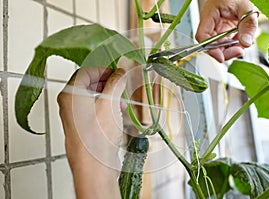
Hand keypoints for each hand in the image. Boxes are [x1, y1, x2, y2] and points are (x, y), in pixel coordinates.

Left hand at [57, 66, 125, 198]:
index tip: (116, 73)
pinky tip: (117, 114)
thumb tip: (119, 73)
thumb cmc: (96, 139)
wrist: (94, 167)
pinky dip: (106, 109)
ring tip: (121, 103)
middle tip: (120, 86)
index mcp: (70, 95)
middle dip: (107, 84)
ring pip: (92, 98)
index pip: (85, 72)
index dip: (103, 70)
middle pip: (88, 85)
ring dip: (108, 97)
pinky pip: (94, 111)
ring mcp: (75, 117)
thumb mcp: (110, 104)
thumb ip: (116, 84)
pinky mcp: (83, 128)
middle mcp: (69, 105)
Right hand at [195, 0, 257, 61]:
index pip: (203, 36)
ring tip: (245, 42)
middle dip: (225, 51)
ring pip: (220, 46)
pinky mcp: (224, 30)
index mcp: (210, 14)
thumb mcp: (246, 7)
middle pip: (211, 45)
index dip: (210, 49)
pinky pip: (227, 42)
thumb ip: (247, 25)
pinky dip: (236, 44)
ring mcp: (218, 27)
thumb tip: (245, 43)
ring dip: (232, 48)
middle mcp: (211, 23)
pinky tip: (244, 39)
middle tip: (239, 51)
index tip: (220, 57)